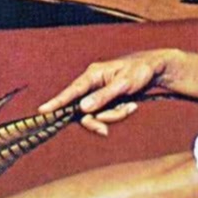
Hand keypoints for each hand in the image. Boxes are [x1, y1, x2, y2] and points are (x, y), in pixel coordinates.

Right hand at [38, 49, 188, 135]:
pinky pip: (107, 114)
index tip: (43, 111)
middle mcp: (92, 84)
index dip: (57, 102)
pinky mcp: (106, 100)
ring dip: (115, 115)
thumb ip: (103, 96)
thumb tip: (82, 108)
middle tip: (108, 128)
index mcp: (93, 74)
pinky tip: (132, 105)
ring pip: (97, 114)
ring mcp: (98, 93)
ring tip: (132, 105)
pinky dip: (120, 113)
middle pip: (84, 110)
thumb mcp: (124, 84)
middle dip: (99, 119)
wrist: (155, 70)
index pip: (72, 90)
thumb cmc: (140, 71)